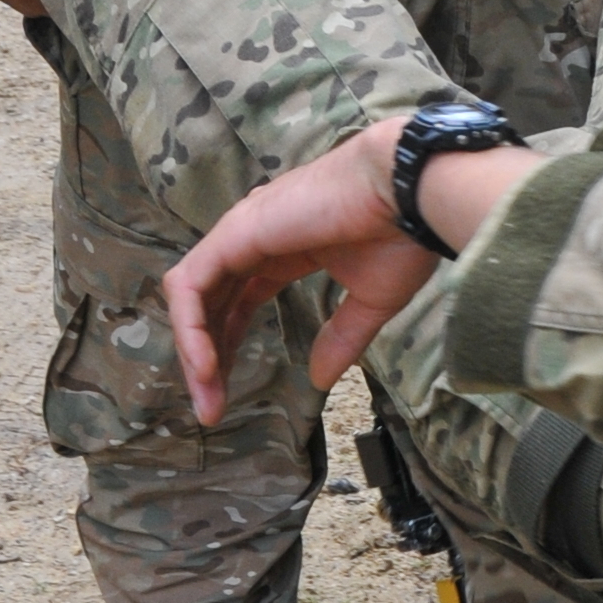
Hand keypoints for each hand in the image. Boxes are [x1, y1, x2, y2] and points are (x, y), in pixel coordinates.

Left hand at [162, 114, 537, 422]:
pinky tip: (205, 367)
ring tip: (208, 398)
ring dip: (194, 350)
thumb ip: (340, 338)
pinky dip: (191, 328)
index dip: (229, 346)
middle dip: (206, 358)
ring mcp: (240, 232)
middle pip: (211, 303)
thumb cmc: (401, 235)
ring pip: (192, 297)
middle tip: (212, 409)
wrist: (411, 192)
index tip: (230, 395)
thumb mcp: (371, 301)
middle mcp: (254, 237)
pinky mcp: (234, 234)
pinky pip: (191, 286)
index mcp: (284, 250)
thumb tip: (318, 378)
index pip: (239, 300)